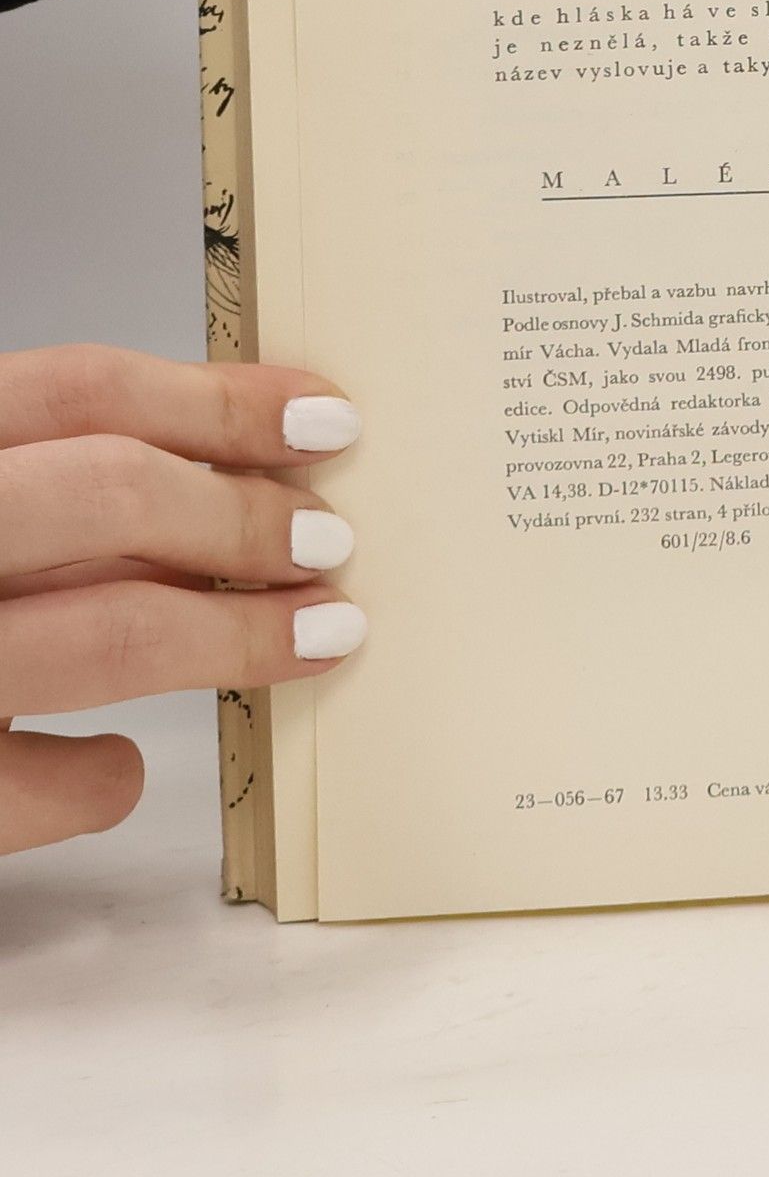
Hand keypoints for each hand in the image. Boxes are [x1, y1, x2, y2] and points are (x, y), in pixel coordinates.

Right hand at [0, 346, 364, 856]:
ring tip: (320, 630)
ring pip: (105, 630)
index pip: (74, 388)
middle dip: (242, 512)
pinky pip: (30, 788)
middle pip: (108, 493)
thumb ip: (33, 486)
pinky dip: (93, 779)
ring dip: (239, 631)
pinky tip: (115, 765)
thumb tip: (215, 474)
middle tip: (329, 537)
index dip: (219, 399)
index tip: (324, 419)